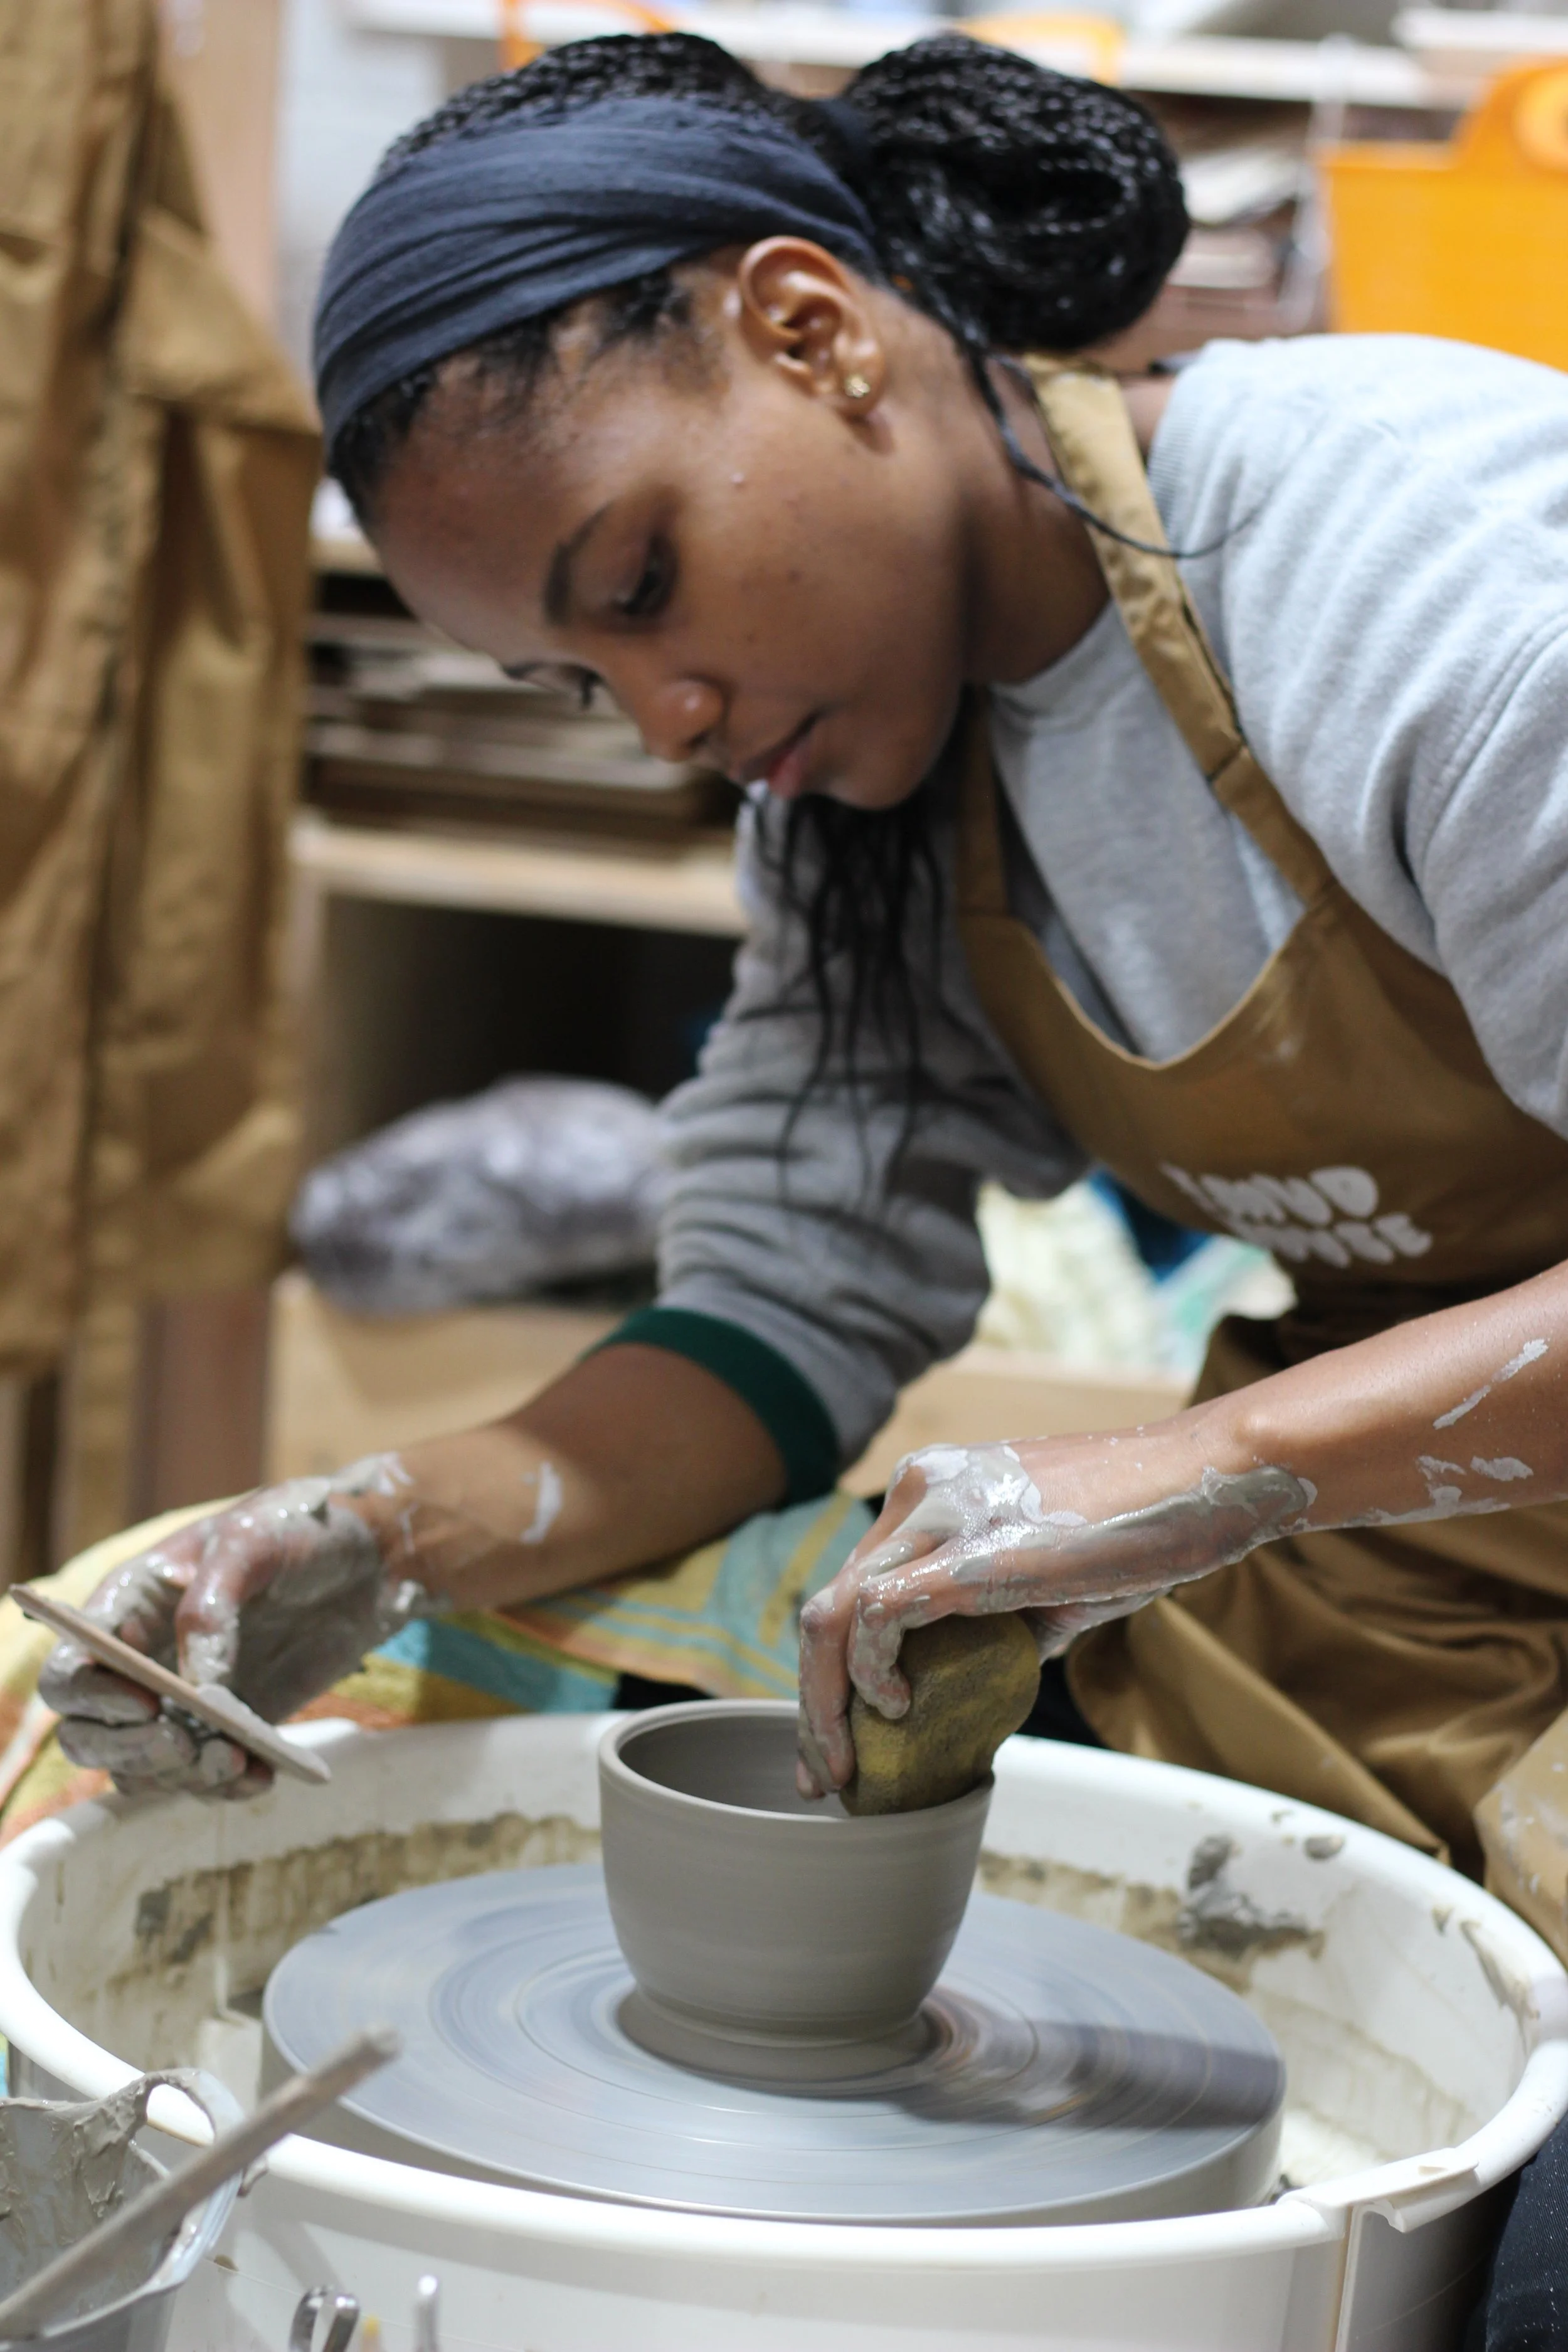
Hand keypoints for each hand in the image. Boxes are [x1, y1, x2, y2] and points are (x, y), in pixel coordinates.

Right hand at [37, 1459, 432, 1798]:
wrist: (369, 1558)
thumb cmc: (299, 1530)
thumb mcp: (252, 1542)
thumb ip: (211, 1607)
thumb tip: (196, 1686)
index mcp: (128, 1606)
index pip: (70, 1670)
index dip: (89, 1696)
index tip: (143, 1701)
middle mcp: (142, 1661)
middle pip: (90, 1736)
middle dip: (128, 1750)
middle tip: (183, 1743)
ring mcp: (182, 1703)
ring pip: (144, 1768)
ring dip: (179, 1776)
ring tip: (235, 1761)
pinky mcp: (228, 1729)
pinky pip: (204, 1777)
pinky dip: (226, 1786)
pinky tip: (262, 1775)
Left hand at [797, 1434, 1313, 1796]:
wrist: (1210, 1480)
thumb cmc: (1144, 1527)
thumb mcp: (1055, 1577)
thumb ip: (1004, 1620)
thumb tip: (976, 1684)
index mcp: (933, 1492)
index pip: (854, 1590)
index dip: (833, 1672)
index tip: (840, 1740)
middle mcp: (920, 1490)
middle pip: (828, 1607)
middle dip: (815, 1702)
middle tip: (822, 1776)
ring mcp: (940, 1512)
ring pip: (837, 1614)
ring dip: (829, 1704)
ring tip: (848, 1766)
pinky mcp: (971, 1548)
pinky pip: (882, 1614)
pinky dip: (875, 1672)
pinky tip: (900, 1710)